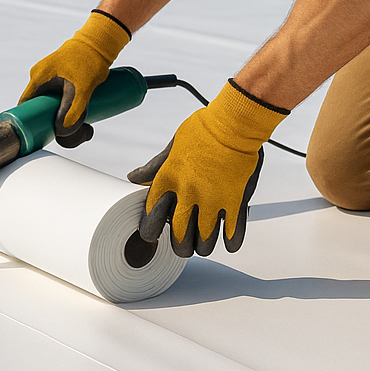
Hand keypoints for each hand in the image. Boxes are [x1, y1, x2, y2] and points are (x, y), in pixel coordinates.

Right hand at [20, 11, 130, 147]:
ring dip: (56, 110)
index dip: (29, 121)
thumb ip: (72, 111)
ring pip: (47, 98)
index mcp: (38, 78)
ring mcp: (47, 72)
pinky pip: (54, 91)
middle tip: (63, 129)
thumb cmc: (89, 62)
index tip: (40, 133)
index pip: (25, 105)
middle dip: (47, 118)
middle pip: (36, 103)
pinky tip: (72, 110)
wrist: (99, 42)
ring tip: (73, 119)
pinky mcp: (57, 72)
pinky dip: (60, 102)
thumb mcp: (82, 90)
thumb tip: (62, 131)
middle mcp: (39, 75)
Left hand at [127, 79, 287, 256]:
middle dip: (180, 247)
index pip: (151, 220)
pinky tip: (228, 240)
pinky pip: (232, 235)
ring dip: (204, 245)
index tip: (156, 233)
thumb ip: (154, 167)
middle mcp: (188, 195)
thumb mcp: (172, 147)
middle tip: (184, 244)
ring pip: (205, 243)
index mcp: (168, 181)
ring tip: (205, 241)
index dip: (151, 232)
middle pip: (179, 239)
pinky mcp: (236, 202)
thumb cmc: (203, 130)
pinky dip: (230, 242)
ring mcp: (213, 201)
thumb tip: (133, 178)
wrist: (234, 123)